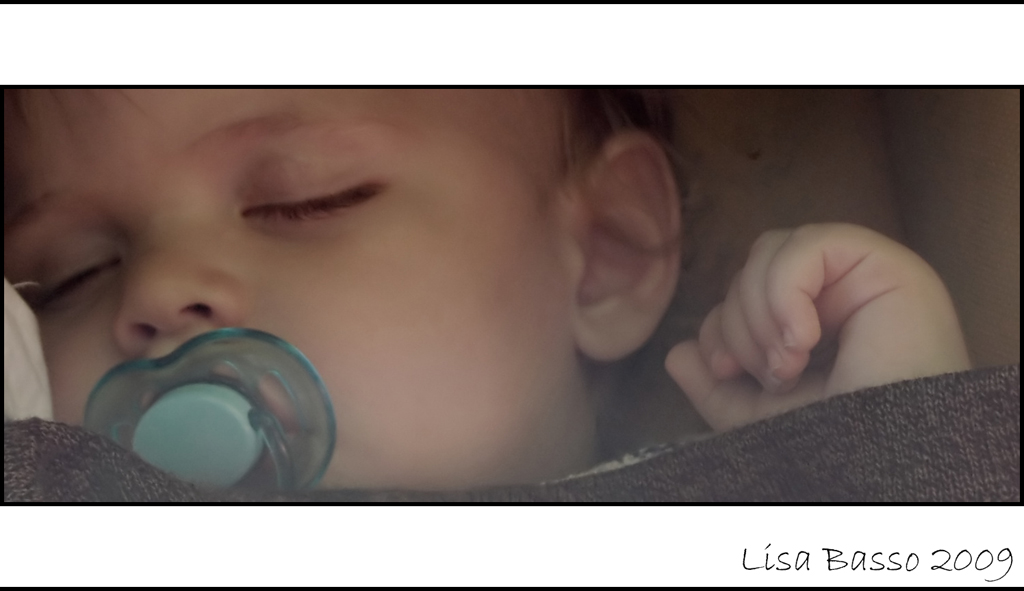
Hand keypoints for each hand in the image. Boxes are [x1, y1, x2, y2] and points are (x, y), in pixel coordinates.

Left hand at [665, 223, 970, 431]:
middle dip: (740, 324)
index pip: (743, 293)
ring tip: (790, 364)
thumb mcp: (759, 417)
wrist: (889, 464)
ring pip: (772, 250)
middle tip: (773, 374)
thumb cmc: (836, 445)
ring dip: (761, 312)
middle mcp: (842, 293)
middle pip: (752, 268)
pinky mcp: (886, 264)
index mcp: (817, 322)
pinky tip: (805, 339)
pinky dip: (787, 291)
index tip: (727, 371)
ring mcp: (865, 275)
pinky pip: (808, 245)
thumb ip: (716, 387)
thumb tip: (677, 354)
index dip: (720, 328)